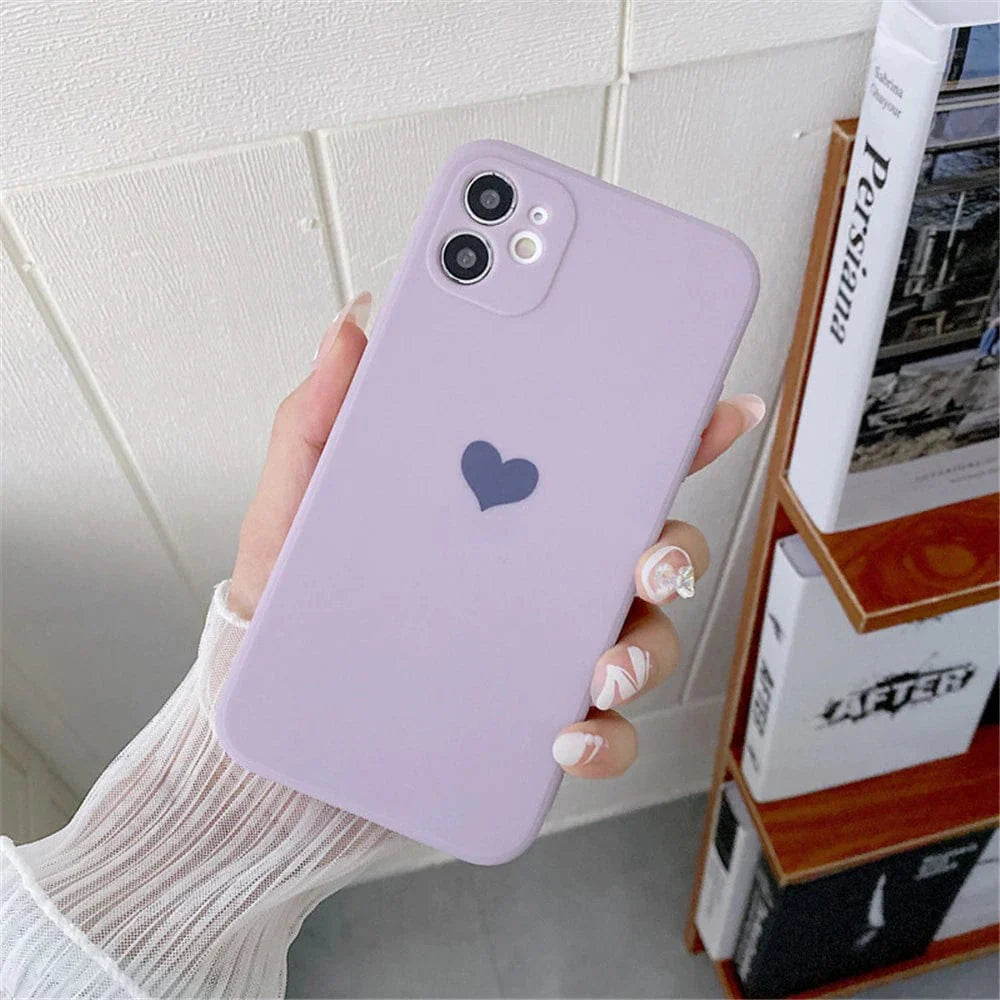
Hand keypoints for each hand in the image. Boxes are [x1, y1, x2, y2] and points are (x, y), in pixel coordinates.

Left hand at [229, 293, 764, 778]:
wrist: (280, 722)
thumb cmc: (295, 605)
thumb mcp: (298, 505)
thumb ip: (320, 418)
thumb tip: (355, 329)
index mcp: (504, 509)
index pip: (595, 462)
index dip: (667, 430)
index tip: (712, 404)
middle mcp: (541, 576)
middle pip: (644, 548)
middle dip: (673, 546)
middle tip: (651, 556)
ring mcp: (544, 651)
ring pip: (641, 637)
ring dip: (645, 647)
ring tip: (602, 667)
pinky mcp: (534, 723)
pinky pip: (601, 734)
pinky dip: (605, 738)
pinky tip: (568, 734)